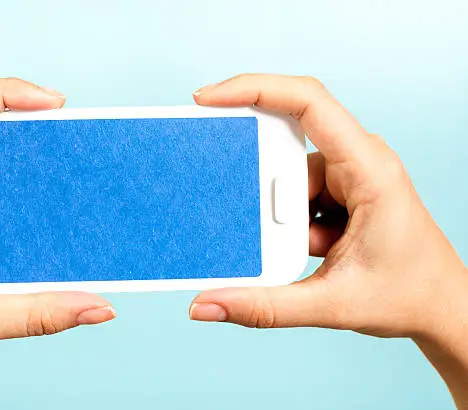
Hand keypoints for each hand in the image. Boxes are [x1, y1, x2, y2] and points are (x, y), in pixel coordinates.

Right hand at [188, 74, 467, 404]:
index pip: (309, 102)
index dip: (255, 89)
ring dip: (282, 217)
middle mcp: (358, 161)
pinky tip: (309, 251)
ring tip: (307, 252)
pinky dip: (289, 223)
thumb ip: (265, 307)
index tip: (208, 100)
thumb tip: (208, 304)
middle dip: (267, 188)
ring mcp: (348, 175)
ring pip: (289, 176)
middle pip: (289, 145)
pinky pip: (297, 194)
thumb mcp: (333, 304)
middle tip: (274, 229)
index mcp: (368, 169)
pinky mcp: (339, 192)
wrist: (441, 308)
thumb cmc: (409, 295)